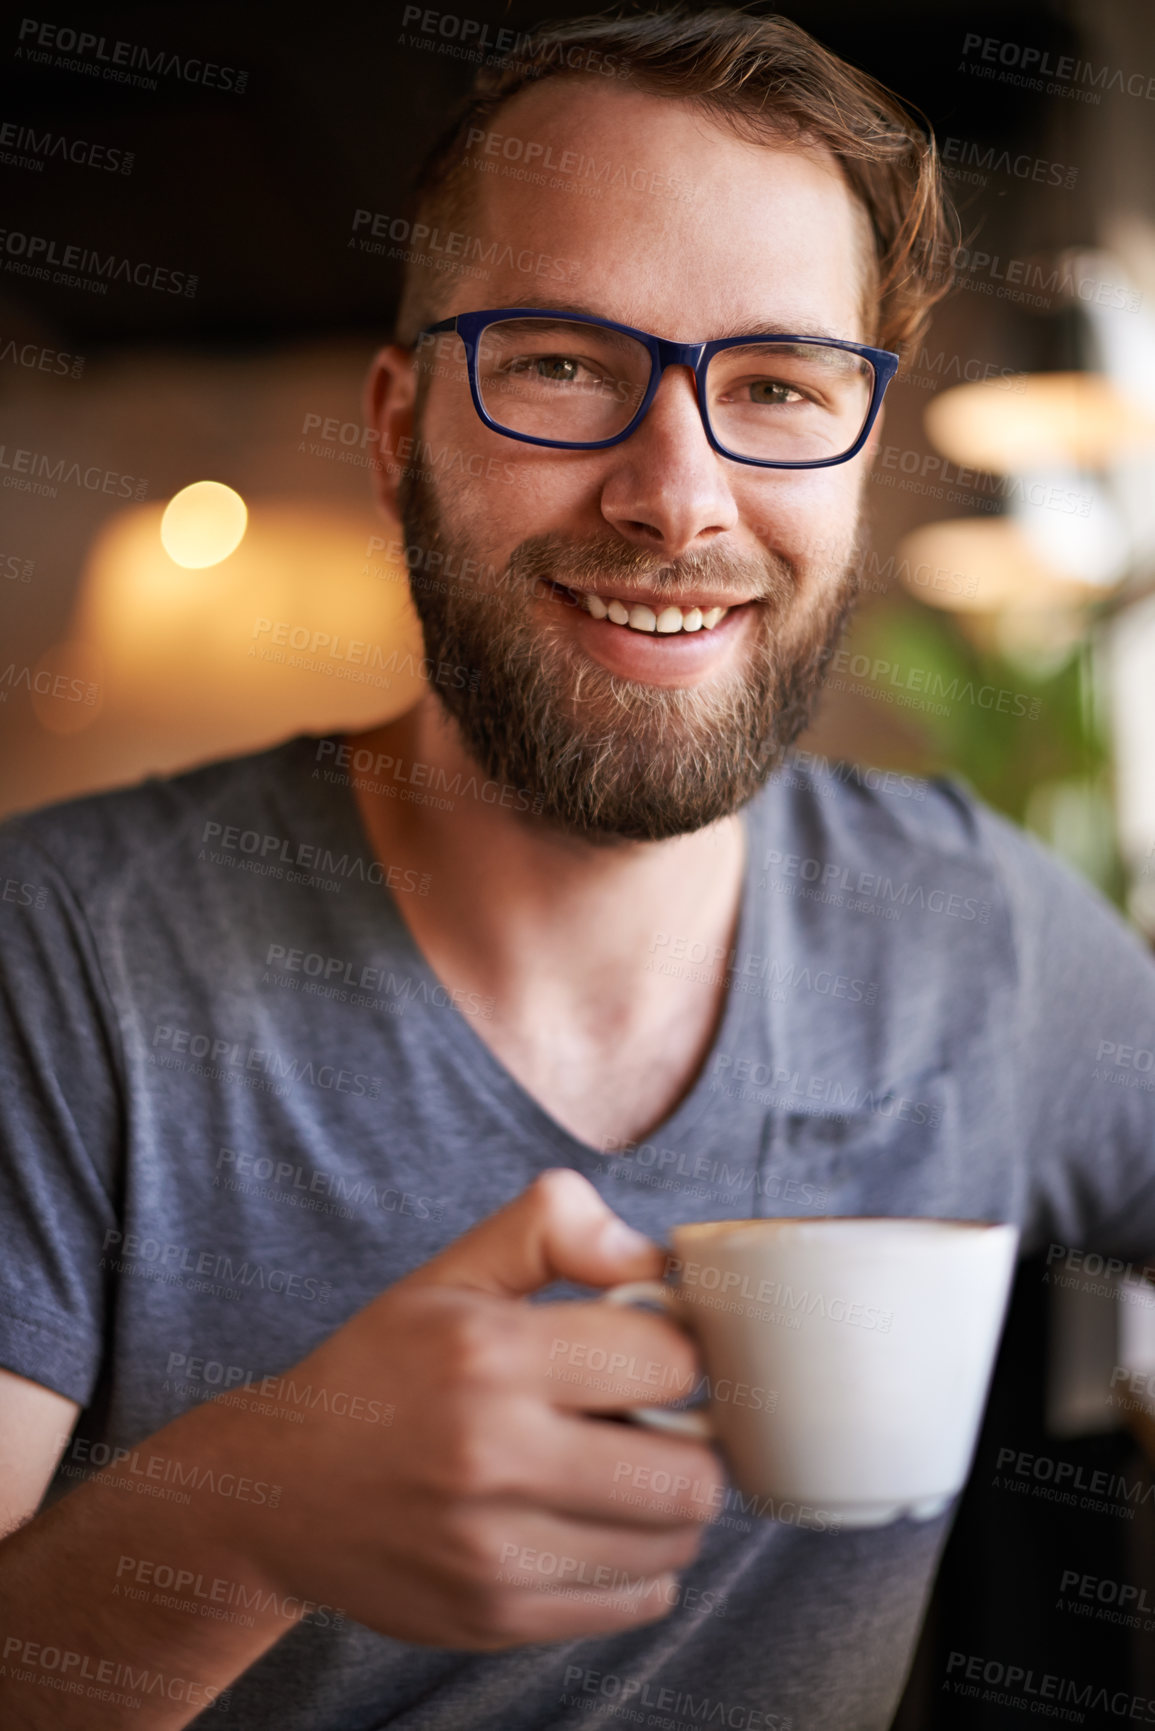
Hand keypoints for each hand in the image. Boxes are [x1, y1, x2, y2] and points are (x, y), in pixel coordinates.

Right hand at [209, 1169, 724, 1648]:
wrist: (275, 1492)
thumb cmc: (382, 1368)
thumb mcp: (453, 1273)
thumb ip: (551, 1228)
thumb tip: (651, 1258)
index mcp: (490, 1355)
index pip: (670, 1362)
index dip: (676, 1350)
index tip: (647, 1353)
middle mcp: (492, 1457)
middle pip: (691, 1475)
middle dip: (691, 1441)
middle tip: (652, 1422)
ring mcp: (495, 1552)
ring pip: (674, 1545)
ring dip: (669, 1505)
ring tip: (623, 1471)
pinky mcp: (495, 1617)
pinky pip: (636, 1602)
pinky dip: (639, 1564)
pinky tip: (594, 1524)